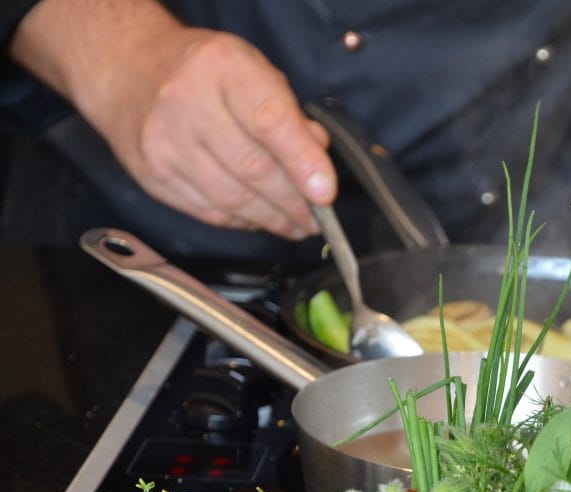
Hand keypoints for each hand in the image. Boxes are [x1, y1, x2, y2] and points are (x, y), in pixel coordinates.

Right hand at [92, 27, 335, 238]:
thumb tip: (316, 158)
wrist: (125, 69)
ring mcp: (164, 143)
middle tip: (319, 218)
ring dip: (272, 219)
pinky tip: (260, 220)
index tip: (326, 193)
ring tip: (297, 225)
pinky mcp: (153, 175)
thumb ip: (287, 112)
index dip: (303, 162)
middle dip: (294, 202)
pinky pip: (208, 211)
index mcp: (222, 68)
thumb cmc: (201, 71)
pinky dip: (241, 221)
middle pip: (253, 168)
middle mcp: (186, 103)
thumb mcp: (251, 68)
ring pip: (231, 198)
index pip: (270, 121)